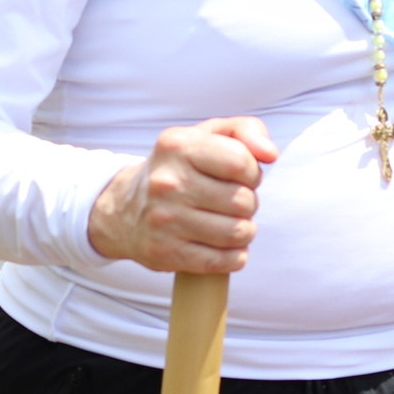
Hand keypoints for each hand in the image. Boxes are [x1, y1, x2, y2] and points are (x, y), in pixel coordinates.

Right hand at [87, 117, 277, 273]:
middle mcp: (167, 182)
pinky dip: (234, 257)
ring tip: (230, 223)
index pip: (240, 162)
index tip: (241, 177)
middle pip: (242, 200)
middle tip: (232, 202)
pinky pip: (222, 261)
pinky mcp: (165, 253)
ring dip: (244, 231)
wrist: (123, 209)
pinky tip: (226, 247)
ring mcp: (165, 220)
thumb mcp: (207, 136)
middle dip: (248, 203)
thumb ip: (246, 131)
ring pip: (237, 233)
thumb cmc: (179, 168)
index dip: (252, 172)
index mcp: (178, 146)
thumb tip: (270, 153)